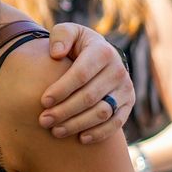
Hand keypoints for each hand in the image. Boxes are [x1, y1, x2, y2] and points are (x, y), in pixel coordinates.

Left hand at [39, 22, 133, 143]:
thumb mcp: (68, 32)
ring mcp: (125, 88)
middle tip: (43, 121)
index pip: (80, 74)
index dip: (61, 89)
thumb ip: (60, 36)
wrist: (98, 55)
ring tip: (56, 131)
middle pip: (89, 97)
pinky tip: (80, 139)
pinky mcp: (128, 104)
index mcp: (102, 51)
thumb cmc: (76, 45)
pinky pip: (116, 123)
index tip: (43, 102)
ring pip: (102, 112)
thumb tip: (57, 54)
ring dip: (78, 124)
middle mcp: (118, 70)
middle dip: (64, 111)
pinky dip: (99, 133)